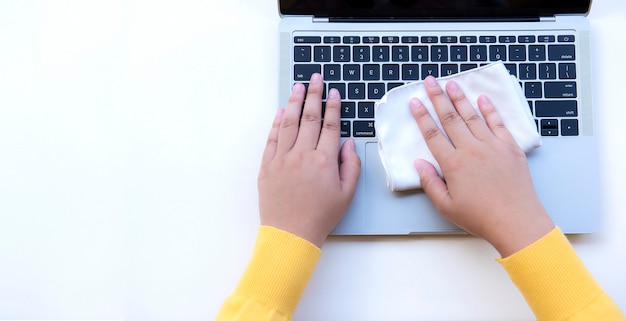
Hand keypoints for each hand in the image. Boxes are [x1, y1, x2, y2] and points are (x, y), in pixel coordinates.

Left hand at [258, 73, 360, 247]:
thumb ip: (351, 166)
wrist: (290, 234)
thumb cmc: (320, 216)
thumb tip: (348, 143)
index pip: (331, 125)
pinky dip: (275, 123)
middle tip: (315, 78)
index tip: (334, 93)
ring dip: (293, 102)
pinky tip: (279, 112)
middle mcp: (302, 154)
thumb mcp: (346, 194)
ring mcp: (282, 159)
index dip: (333, 107)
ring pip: (288, 123)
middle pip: (310, 118)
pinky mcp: (267, 166)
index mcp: (324, 160)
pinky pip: (271, 138)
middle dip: (313, 95)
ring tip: (297, 86)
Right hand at [411, 76, 553, 256]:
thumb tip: (419, 163)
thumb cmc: (481, 217)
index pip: (432, 134)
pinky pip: (498, 123)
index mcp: (453, 164)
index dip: (422, 117)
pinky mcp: (510, 148)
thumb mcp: (446, 206)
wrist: (517, 222)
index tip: (415, 102)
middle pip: (450, 118)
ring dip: (460, 98)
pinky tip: (482, 99)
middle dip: (438, 98)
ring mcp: (492, 146)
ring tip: (451, 84)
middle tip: (430, 81)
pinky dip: (489, 110)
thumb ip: (430, 183)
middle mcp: (471, 150)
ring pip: (472, 116)